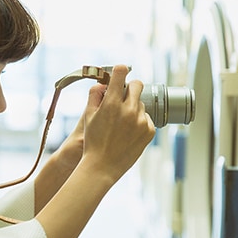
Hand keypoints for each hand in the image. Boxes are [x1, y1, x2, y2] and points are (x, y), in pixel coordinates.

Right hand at [81, 65, 154, 181]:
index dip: (119, 71)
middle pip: (137, 85)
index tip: (119, 73)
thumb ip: (95, 95)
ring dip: (133, 108)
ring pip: (141, 104)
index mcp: (112, 103)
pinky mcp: (150, 131)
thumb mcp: (88, 116)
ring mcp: (141, 120)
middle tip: (122, 97)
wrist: (102, 167)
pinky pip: (146, 119)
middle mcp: (129, 109)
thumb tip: (102, 83)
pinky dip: (139, 122)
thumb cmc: (92, 142)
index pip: (121, 73)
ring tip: (121, 124)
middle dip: (130, 88)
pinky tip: (128, 133)